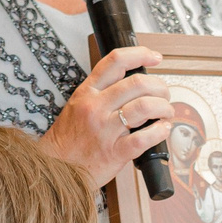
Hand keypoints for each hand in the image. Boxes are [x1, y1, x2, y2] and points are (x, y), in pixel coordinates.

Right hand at [39, 45, 178, 189]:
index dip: (140, 54)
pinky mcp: (114, 152)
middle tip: (164, 94)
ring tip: (166, 112)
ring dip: (164, 107)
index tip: (155, 57)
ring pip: (145, 107)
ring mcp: (105, 130)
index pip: (115, 62)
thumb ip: (102, 92)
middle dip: (160, 86)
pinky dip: (160, 131)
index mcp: (87, 92)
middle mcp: (96, 107)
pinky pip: (144, 138)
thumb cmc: (69, 139)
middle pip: (137, 83)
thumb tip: (134, 84)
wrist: (55, 167)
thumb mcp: (78, 105)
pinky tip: (162, 129)